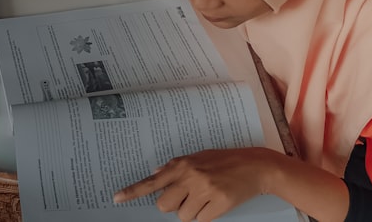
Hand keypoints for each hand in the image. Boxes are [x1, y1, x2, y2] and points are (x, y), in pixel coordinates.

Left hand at [113, 147, 279, 221]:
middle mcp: (190, 177)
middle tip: (188, 197)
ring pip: (183, 216)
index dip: (132, 192)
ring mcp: (204, 190)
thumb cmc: (226, 161)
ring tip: (207, 197)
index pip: (151, 182)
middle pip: (164, 206)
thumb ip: (175, 166)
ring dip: (193, 211)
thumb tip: (155, 174)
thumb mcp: (198, 157)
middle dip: (173, 206)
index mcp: (182, 165)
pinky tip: (217, 202)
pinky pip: (201, 220)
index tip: (116, 198)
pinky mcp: (219, 203)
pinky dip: (207, 216)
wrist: (256, 166)